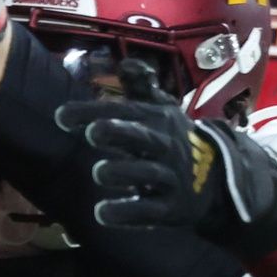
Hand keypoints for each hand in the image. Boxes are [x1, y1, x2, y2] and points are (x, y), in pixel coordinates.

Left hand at [56, 59, 276, 256]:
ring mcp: (170, 178)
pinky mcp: (171, 209)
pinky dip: (128, 214)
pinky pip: (150, 212)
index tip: (60, 116)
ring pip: (148, 174)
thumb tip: (128, 62)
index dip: (93, 112)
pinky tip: (103, 213)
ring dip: (123, 172)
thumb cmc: (172, 138)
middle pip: (142, 137)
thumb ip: (140, 87)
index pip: (124, 111)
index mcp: (156, 120)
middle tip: (92, 133)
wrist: (216, 177)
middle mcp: (164, 146)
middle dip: (118, 132)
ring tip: (99, 172)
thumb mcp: (159, 109)